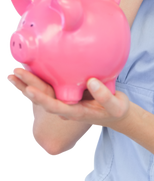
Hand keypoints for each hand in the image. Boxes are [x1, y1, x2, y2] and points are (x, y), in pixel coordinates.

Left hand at [5, 66, 129, 129]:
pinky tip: (26, 68)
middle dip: (26, 85)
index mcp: (74, 111)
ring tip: (11, 72)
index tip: (29, 90)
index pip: (54, 105)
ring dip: (25, 82)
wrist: (115, 112)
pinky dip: (35, 78)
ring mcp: (63, 99)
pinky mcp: (64, 92)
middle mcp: (64, 106)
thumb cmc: (116, 109)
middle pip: (42, 96)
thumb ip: (104, 95)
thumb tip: (90, 81)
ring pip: (41, 91)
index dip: (41, 98)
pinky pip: (47, 85)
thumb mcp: (115, 105)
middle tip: (12, 73)